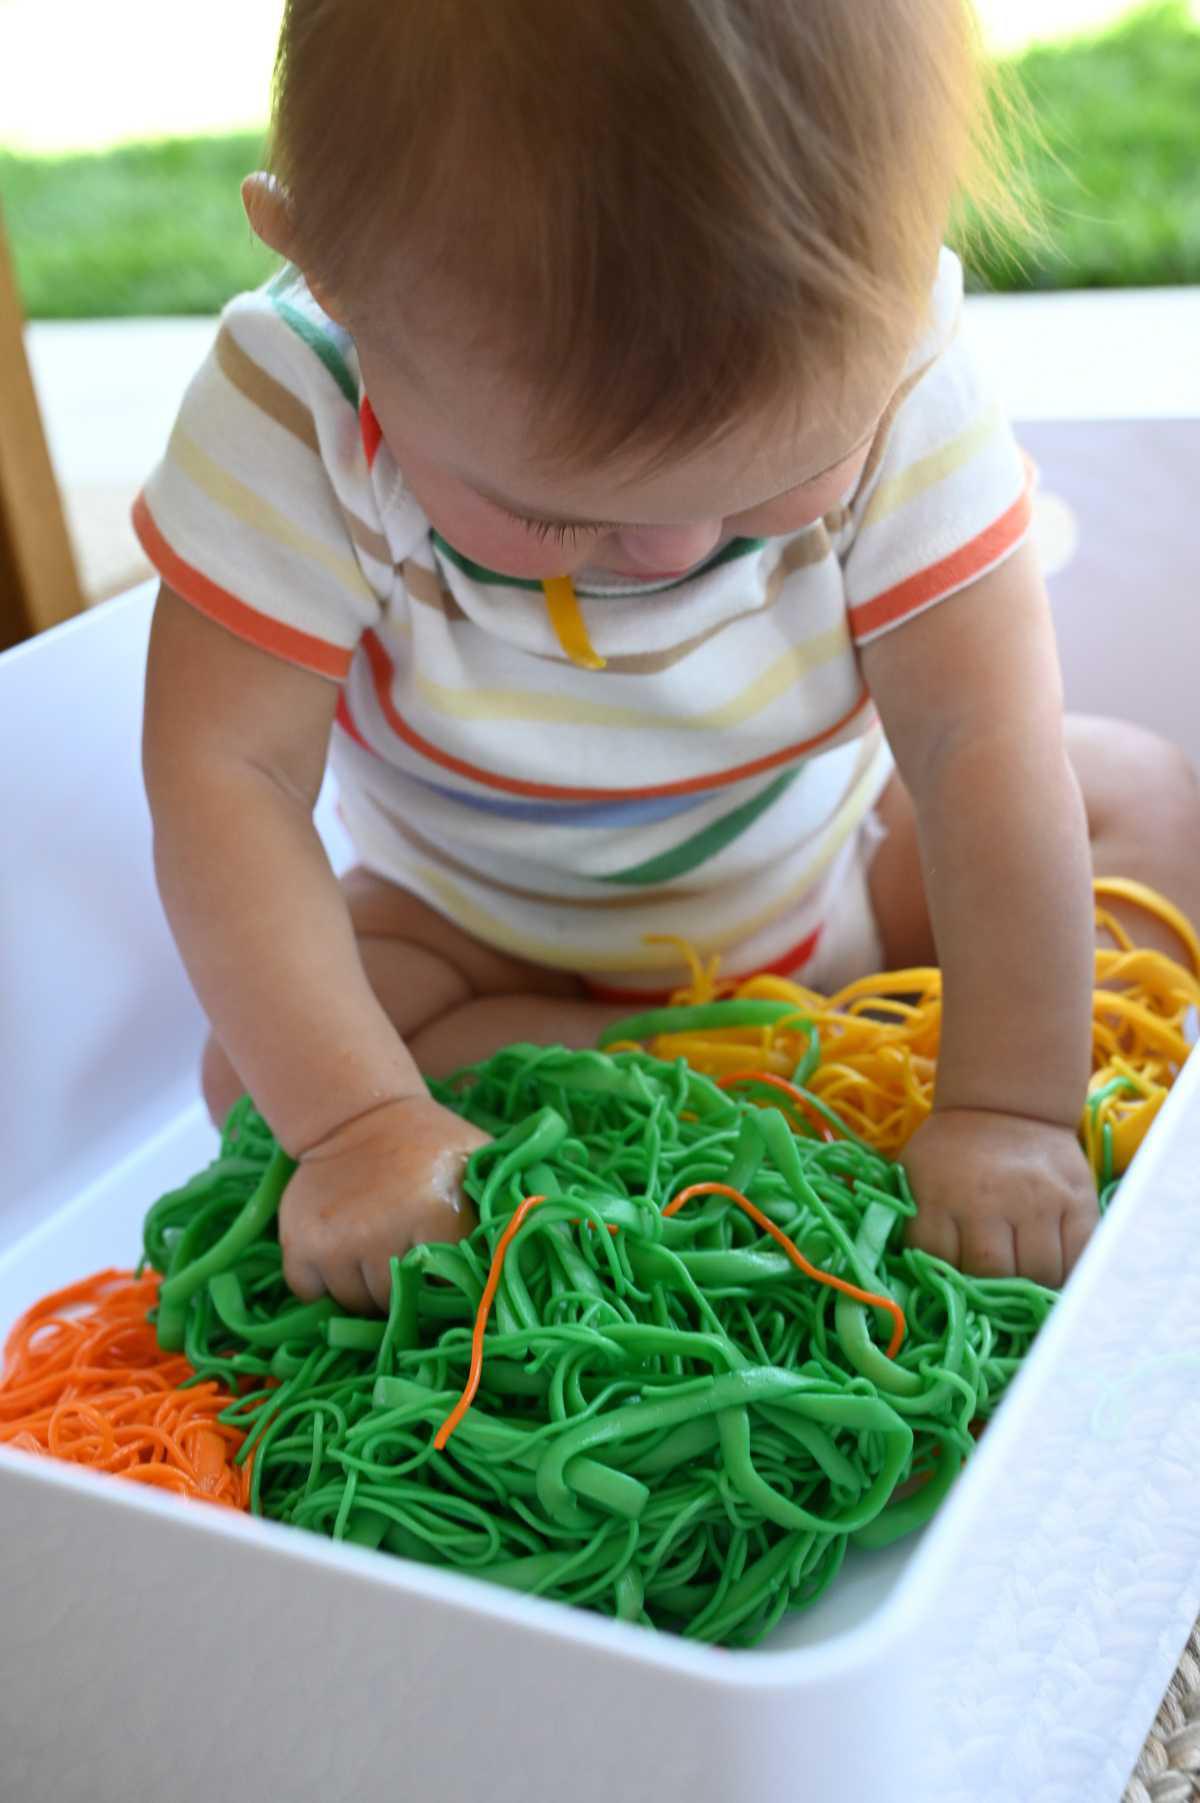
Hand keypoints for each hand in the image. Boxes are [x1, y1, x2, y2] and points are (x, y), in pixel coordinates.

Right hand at [279, 1094, 489, 1311]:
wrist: (358, 1115)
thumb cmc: (431, 1147)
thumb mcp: (478, 1162)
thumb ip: (508, 1207)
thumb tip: (549, 1250)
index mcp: (436, 1214)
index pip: (451, 1289)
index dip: (453, 1290)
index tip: (452, 1279)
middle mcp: (381, 1231)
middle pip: (400, 1303)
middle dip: (409, 1295)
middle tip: (412, 1261)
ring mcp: (335, 1241)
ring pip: (356, 1304)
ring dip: (368, 1292)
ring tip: (379, 1253)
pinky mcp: (298, 1244)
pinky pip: (313, 1295)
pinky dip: (326, 1288)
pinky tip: (344, 1257)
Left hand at [901, 1108, 1098, 1287]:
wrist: (1007, 1104)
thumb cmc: (953, 1150)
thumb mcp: (915, 1174)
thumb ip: (916, 1223)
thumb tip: (920, 1282)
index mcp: (940, 1194)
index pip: (940, 1261)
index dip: (946, 1277)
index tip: (953, 1278)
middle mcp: (988, 1199)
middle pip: (991, 1272)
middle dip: (990, 1286)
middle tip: (992, 1284)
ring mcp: (1037, 1200)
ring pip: (1037, 1272)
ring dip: (1031, 1284)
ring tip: (1024, 1278)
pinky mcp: (1076, 1200)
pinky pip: (1078, 1258)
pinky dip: (1068, 1275)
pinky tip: (1055, 1273)